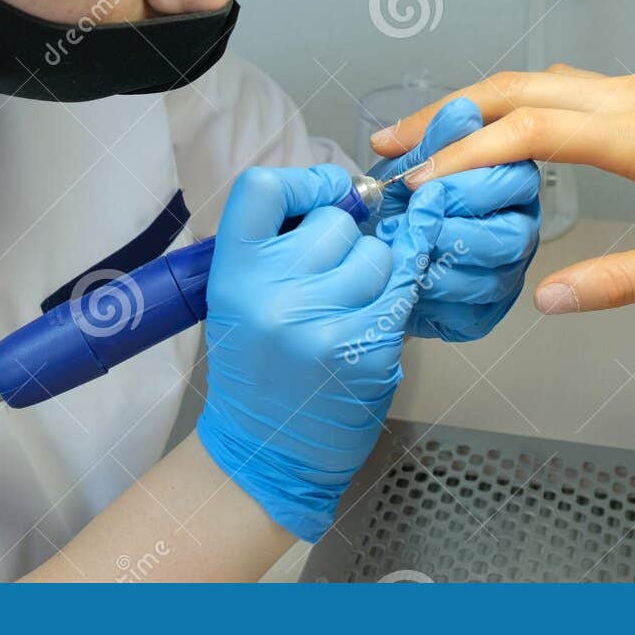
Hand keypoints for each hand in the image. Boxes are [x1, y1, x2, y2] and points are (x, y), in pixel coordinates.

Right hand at [197, 164, 441, 539]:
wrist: (265, 452)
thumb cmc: (257, 369)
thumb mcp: (240, 298)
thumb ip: (278, 245)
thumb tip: (346, 192)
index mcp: (233, 276)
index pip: (261, 187)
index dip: (303, 182)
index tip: (322, 197)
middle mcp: (272, 296)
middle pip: (337, 222)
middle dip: (345, 242)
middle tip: (327, 280)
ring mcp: (322, 325)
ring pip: (379, 255)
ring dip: (374, 274)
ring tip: (348, 307)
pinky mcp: (367, 350)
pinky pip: (402, 293)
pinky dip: (393, 302)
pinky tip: (371, 322)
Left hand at [367, 98, 539, 340]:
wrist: (366, 254)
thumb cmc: (393, 205)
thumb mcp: (404, 165)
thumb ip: (432, 139)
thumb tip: (462, 111)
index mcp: (507, 180)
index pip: (512, 177)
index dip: (464, 181)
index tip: (416, 181)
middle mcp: (518, 225)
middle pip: (514, 235)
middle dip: (453, 230)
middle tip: (410, 225)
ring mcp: (509, 270)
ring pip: (496, 277)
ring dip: (440, 265)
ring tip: (400, 252)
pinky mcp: (490, 309)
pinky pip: (478, 310)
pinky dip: (437, 299)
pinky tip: (409, 283)